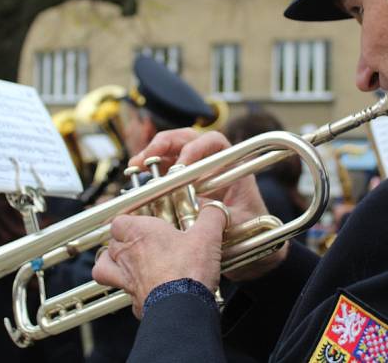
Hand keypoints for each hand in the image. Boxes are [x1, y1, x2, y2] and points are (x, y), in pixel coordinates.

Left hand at [92, 205, 226, 317]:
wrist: (182, 307)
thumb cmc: (188, 269)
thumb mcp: (207, 236)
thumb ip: (211, 217)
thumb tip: (215, 209)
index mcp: (139, 233)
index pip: (119, 220)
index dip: (130, 220)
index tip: (144, 221)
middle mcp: (126, 255)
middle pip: (111, 242)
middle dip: (123, 241)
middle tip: (143, 241)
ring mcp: (126, 280)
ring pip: (103, 268)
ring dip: (110, 264)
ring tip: (125, 263)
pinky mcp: (134, 301)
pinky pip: (125, 294)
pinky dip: (132, 292)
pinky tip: (146, 290)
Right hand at [129, 128, 289, 280]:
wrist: (251, 249)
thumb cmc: (251, 233)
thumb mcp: (237, 224)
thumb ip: (219, 214)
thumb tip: (197, 205)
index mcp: (232, 166)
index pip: (215, 143)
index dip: (198, 147)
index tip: (183, 163)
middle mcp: (212, 164)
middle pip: (188, 140)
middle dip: (166, 144)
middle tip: (148, 157)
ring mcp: (195, 173)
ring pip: (172, 152)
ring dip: (152, 154)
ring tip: (136, 165)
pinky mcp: (181, 185)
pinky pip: (163, 171)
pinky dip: (149, 172)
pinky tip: (136, 178)